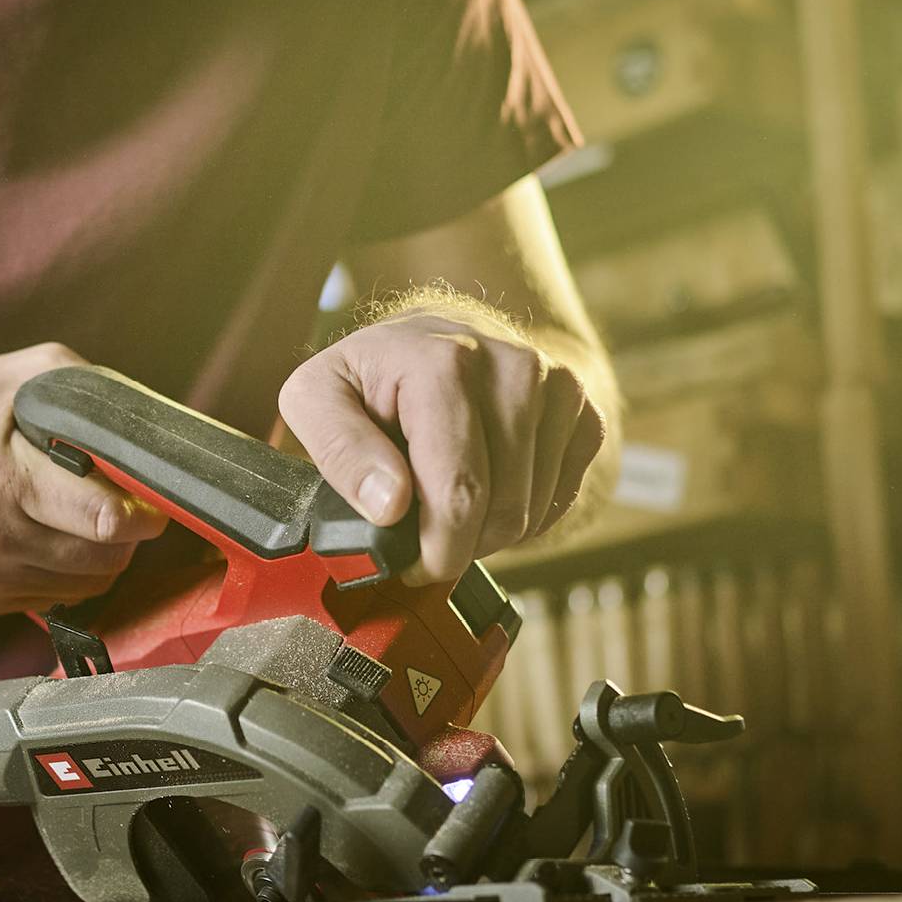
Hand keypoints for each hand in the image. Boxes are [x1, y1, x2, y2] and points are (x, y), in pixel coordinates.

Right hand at [0, 343, 167, 615]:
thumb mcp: (16, 377)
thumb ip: (86, 394)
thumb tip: (145, 429)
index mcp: (4, 481)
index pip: (105, 520)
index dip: (143, 513)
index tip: (152, 501)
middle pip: (105, 560)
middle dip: (127, 534)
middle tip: (120, 505)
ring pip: (87, 585)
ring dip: (100, 555)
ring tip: (80, 516)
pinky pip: (55, 598)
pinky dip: (67, 572)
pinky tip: (47, 536)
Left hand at [278, 305, 605, 586]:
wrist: (438, 334)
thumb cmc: (374, 373)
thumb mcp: (317, 398)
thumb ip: (338, 450)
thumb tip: (388, 504)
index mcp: (444, 363)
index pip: (458, 490)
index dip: (436, 551)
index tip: (410, 566)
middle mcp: (513, 367)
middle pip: (502, 510)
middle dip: (459, 545)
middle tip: (422, 535)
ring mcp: (558, 388)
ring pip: (532, 513)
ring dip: (488, 532)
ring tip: (448, 503)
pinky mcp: (584, 412)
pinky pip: (561, 502)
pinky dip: (523, 515)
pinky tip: (488, 490)